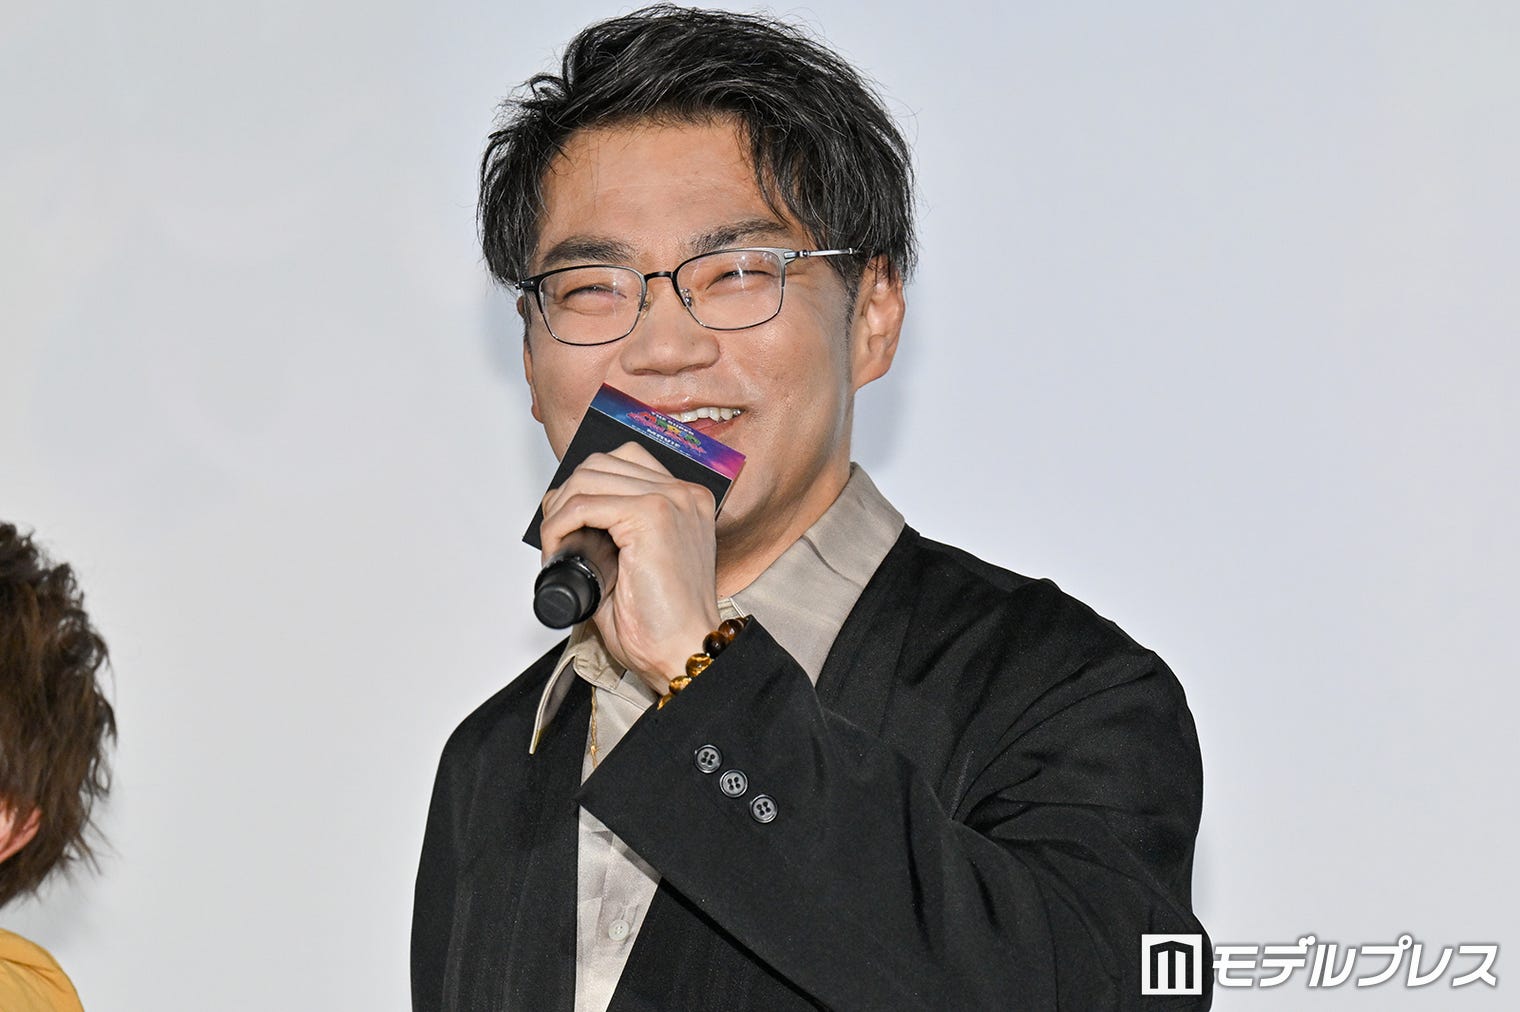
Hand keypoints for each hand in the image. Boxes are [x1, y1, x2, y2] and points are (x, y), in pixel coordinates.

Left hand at [539, 442, 720, 693]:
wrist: (684, 652)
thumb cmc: (664, 623)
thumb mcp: (639, 563)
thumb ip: (618, 534)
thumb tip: (572, 520)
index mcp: (686, 501)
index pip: (624, 462)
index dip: (585, 487)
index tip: (567, 522)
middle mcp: (683, 493)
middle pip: (602, 463)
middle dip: (566, 496)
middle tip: (556, 536)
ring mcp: (669, 500)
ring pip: (588, 478)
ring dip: (559, 511)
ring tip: (556, 545)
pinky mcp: (650, 516)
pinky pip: (583, 504)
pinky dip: (559, 525)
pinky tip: (558, 550)